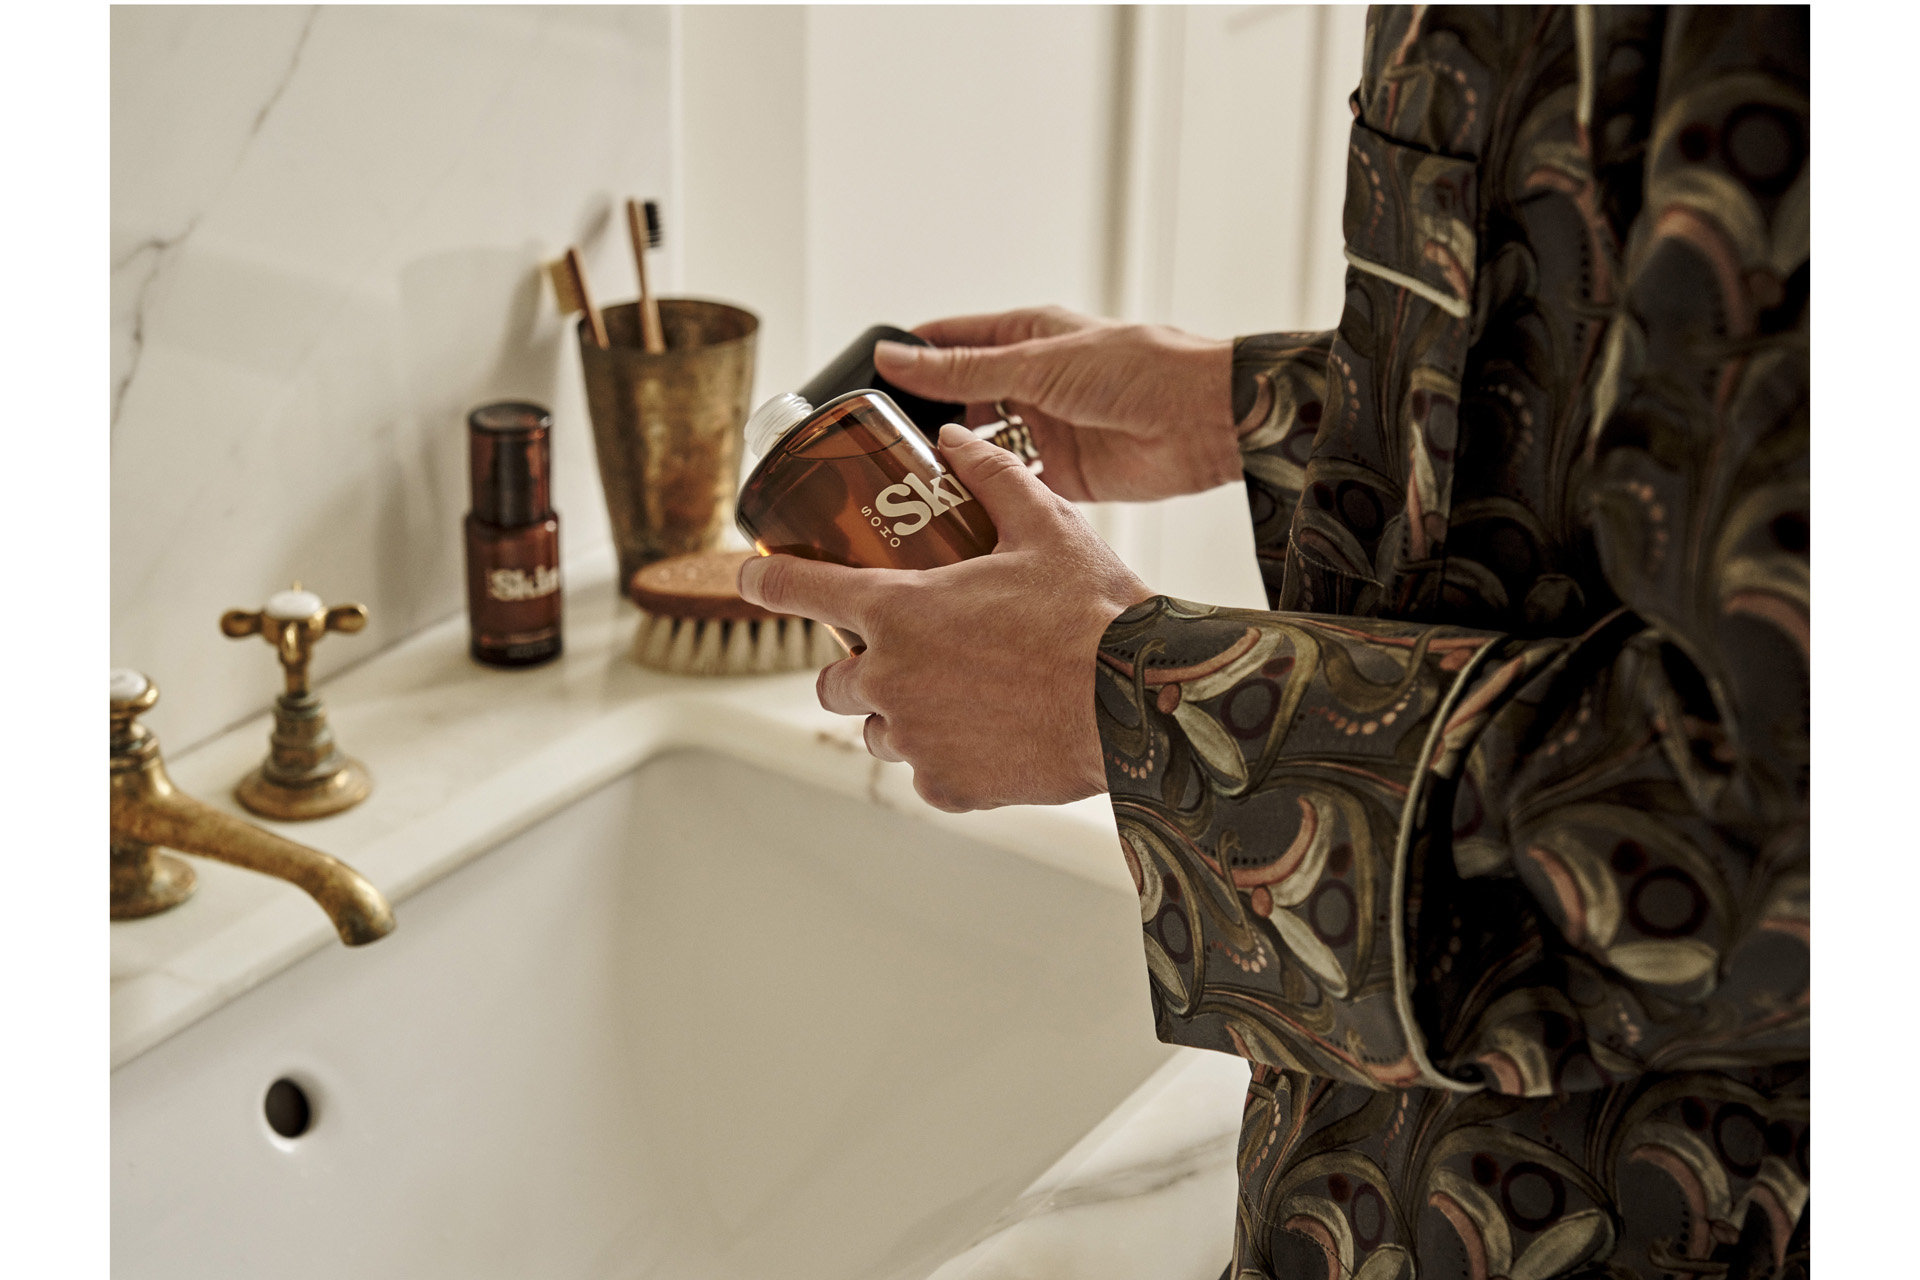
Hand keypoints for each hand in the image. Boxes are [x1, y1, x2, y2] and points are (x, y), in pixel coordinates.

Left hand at [737, 423, 1153, 811]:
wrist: (1142, 700)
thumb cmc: (1093, 611)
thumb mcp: (1044, 526)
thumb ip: (992, 476)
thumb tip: (956, 440)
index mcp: (898, 609)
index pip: (798, 590)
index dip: (764, 581)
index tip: (750, 577)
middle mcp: (890, 679)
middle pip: (832, 680)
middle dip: (855, 665)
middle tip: (902, 650)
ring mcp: (916, 739)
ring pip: (876, 730)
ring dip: (897, 713)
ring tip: (954, 694)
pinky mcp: (949, 786)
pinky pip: (925, 772)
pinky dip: (945, 757)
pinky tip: (987, 737)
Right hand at [873, 305, 1238, 503]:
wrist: (1205, 422)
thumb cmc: (1135, 368)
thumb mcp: (1036, 364)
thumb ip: (963, 370)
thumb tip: (893, 355)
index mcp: (1024, 338)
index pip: (949, 343)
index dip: (907, 360)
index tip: (859, 388)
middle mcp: (1032, 383)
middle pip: (961, 402)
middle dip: (924, 423)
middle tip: (875, 451)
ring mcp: (1048, 430)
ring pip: (985, 450)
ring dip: (956, 466)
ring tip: (905, 489)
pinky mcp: (1068, 475)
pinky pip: (1015, 488)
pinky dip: (991, 499)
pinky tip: (955, 514)